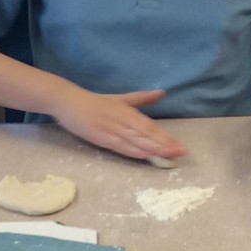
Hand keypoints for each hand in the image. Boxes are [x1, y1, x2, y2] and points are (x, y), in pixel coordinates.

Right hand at [50, 88, 185, 161]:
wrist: (69, 101)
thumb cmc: (96, 102)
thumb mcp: (121, 98)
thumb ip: (142, 98)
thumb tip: (162, 93)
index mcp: (128, 111)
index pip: (151, 126)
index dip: (166, 137)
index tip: (181, 145)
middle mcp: (123, 120)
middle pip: (147, 135)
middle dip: (165, 144)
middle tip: (181, 153)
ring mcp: (112, 130)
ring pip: (136, 141)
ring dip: (153, 150)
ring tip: (169, 156)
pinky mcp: (101, 138)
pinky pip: (121, 147)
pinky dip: (134, 152)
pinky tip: (146, 156)